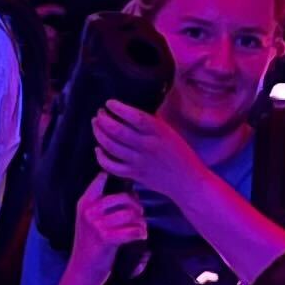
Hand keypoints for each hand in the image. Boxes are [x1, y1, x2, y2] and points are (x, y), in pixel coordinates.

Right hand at [73, 171, 148, 260]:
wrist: (83, 270)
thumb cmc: (91, 244)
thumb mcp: (89, 220)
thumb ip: (103, 204)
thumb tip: (133, 192)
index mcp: (84, 203)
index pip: (101, 179)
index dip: (119, 180)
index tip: (129, 189)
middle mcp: (89, 211)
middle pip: (123, 197)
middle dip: (136, 206)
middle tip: (139, 215)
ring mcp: (97, 225)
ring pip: (131, 214)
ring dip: (141, 222)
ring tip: (141, 228)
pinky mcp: (106, 239)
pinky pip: (133, 231)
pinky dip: (140, 233)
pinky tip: (140, 236)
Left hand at [88, 94, 204, 209]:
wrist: (188, 182)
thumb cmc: (182, 155)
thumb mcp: (170, 133)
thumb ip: (151, 125)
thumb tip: (129, 114)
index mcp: (159, 132)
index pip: (134, 116)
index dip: (118, 108)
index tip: (109, 103)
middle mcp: (147, 145)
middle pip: (117, 131)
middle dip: (103, 120)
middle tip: (99, 114)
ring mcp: (139, 161)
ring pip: (111, 146)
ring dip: (99, 134)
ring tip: (96, 125)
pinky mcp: (135, 174)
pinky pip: (112, 166)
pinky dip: (101, 157)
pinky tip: (98, 149)